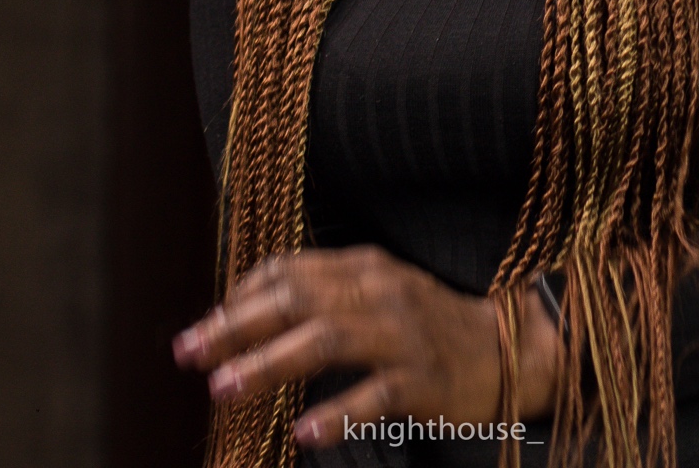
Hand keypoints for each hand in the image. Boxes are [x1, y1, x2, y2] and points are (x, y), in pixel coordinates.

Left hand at [172, 246, 561, 448]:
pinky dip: (336, 413)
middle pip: (296, 299)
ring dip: (270, 362)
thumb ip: (322, 295)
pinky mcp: (424, 380)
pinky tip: (302, 433)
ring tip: (225, 388)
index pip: (288, 271)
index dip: (238, 298)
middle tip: (190, 354)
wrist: (508, 348)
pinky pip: (375, 395)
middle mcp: (379, 291)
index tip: (201, 330)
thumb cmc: (426, 326)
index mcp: (362, 266)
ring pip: (326, 339)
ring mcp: (402, 334)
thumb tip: (246, 310)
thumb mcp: (376, 294)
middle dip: (236, 327)